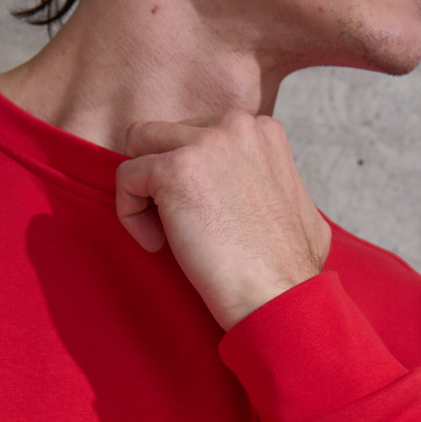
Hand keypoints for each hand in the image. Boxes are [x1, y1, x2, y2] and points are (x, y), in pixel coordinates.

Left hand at [115, 110, 331, 329]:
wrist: (278, 295)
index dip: (191, 176)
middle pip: (166, 134)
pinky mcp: (175, 170)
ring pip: (140, 146)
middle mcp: (236, 126)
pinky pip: (126, 177)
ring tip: (165, 235)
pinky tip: (156, 246)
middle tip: (180, 225)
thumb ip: (267, 179)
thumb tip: (253, 187)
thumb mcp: (294, 202)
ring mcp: (205, 143)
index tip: (202, 216)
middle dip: (163, 177)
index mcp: (262, 131)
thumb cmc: (286, 268)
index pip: (198, 131)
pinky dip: (130, 215)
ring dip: (144, 191)